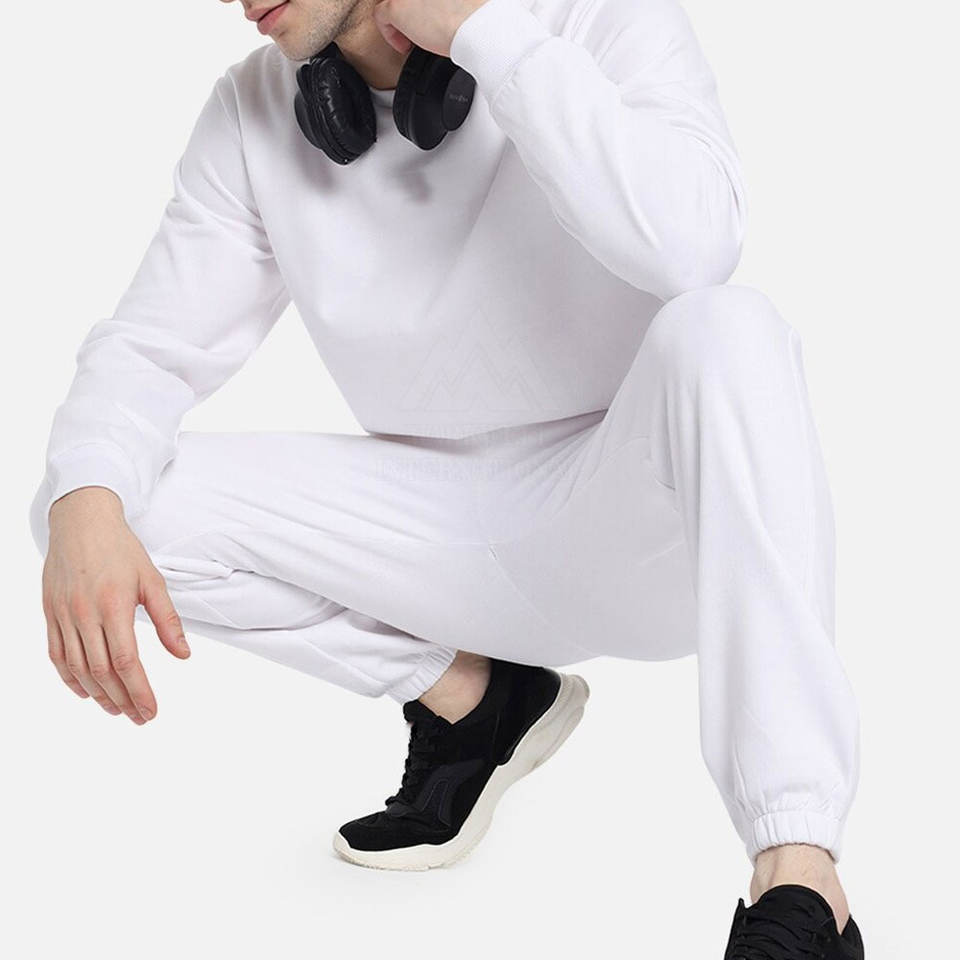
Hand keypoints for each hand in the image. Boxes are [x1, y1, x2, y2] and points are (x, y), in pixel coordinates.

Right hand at [42, 486, 189, 723]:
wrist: (82, 522)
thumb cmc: (121, 550)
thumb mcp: (153, 580)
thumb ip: (168, 621)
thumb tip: (183, 654)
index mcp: (114, 606)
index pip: (127, 662)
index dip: (139, 691)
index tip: (151, 710)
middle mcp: (85, 614)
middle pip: (102, 671)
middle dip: (122, 699)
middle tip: (138, 717)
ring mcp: (63, 615)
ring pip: (77, 668)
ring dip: (97, 694)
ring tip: (117, 710)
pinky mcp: (50, 613)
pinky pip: (57, 655)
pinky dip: (69, 678)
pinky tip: (85, 692)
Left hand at [372, 0, 487, 57]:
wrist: (476, 25)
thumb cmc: (475, 14)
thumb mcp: (460, 0)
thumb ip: (444, 2)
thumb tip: (439, 9)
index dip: (418, 4)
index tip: (425, 14)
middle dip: (408, 9)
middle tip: (417, 25)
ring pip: (391, 1)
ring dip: (399, 20)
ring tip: (410, 37)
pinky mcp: (396, 6)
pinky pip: (381, 16)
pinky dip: (390, 34)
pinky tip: (404, 45)